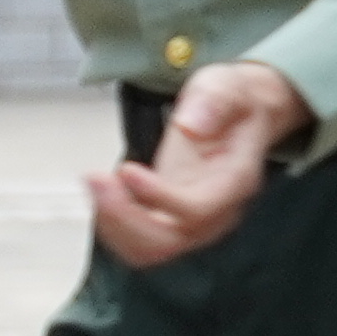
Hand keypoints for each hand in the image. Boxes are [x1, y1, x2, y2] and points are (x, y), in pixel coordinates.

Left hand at [88, 59, 300, 267]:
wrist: (241, 117)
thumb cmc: (234, 103)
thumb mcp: (226, 85)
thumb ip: (213, 101)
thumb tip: (192, 126)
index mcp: (235, 181)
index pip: (198, 209)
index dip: (159, 198)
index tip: (126, 170)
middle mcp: (217, 212)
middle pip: (169, 242)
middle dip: (124, 218)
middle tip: (95, 179)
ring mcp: (193, 222)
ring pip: (149, 250)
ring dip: (112, 224)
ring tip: (95, 182)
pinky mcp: (171, 221)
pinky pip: (138, 243)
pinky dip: (112, 224)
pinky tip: (101, 191)